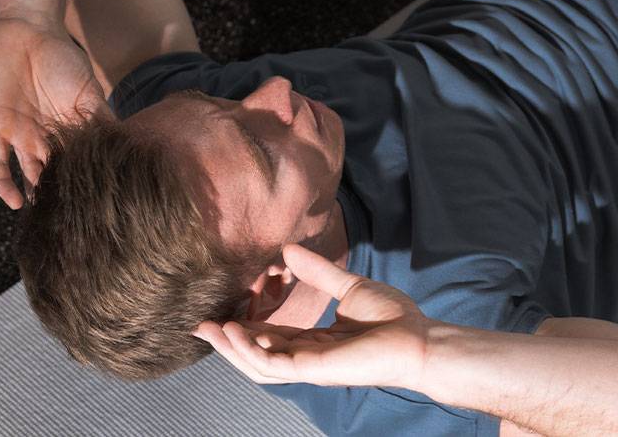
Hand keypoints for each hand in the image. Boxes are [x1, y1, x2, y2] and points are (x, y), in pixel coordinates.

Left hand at [0, 14, 113, 208]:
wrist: (27, 33)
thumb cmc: (62, 58)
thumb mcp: (89, 90)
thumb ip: (101, 119)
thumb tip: (123, 149)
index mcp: (69, 127)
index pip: (77, 161)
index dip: (85, 180)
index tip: (96, 202)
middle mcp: (45, 135)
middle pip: (53, 171)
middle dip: (60, 192)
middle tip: (71, 220)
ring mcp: (20, 135)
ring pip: (28, 173)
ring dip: (35, 193)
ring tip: (46, 217)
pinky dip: (4, 184)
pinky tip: (15, 203)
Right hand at [194, 243, 440, 389]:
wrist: (418, 337)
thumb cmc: (391, 318)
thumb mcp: (348, 286)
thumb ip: (318, 271)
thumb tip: (289, 249)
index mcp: (312, 342)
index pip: (269, 337)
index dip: (242, 327)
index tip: (219, 313)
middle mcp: (307, 358)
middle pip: (256, 355)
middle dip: (227, 343)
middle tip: (199, 325)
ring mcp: (311, 367)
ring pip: (260, 366)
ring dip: (233, 350)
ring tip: (211, 329)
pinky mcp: (318, 369)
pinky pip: (278, 365)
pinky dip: (255, 352)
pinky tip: (239, 333)